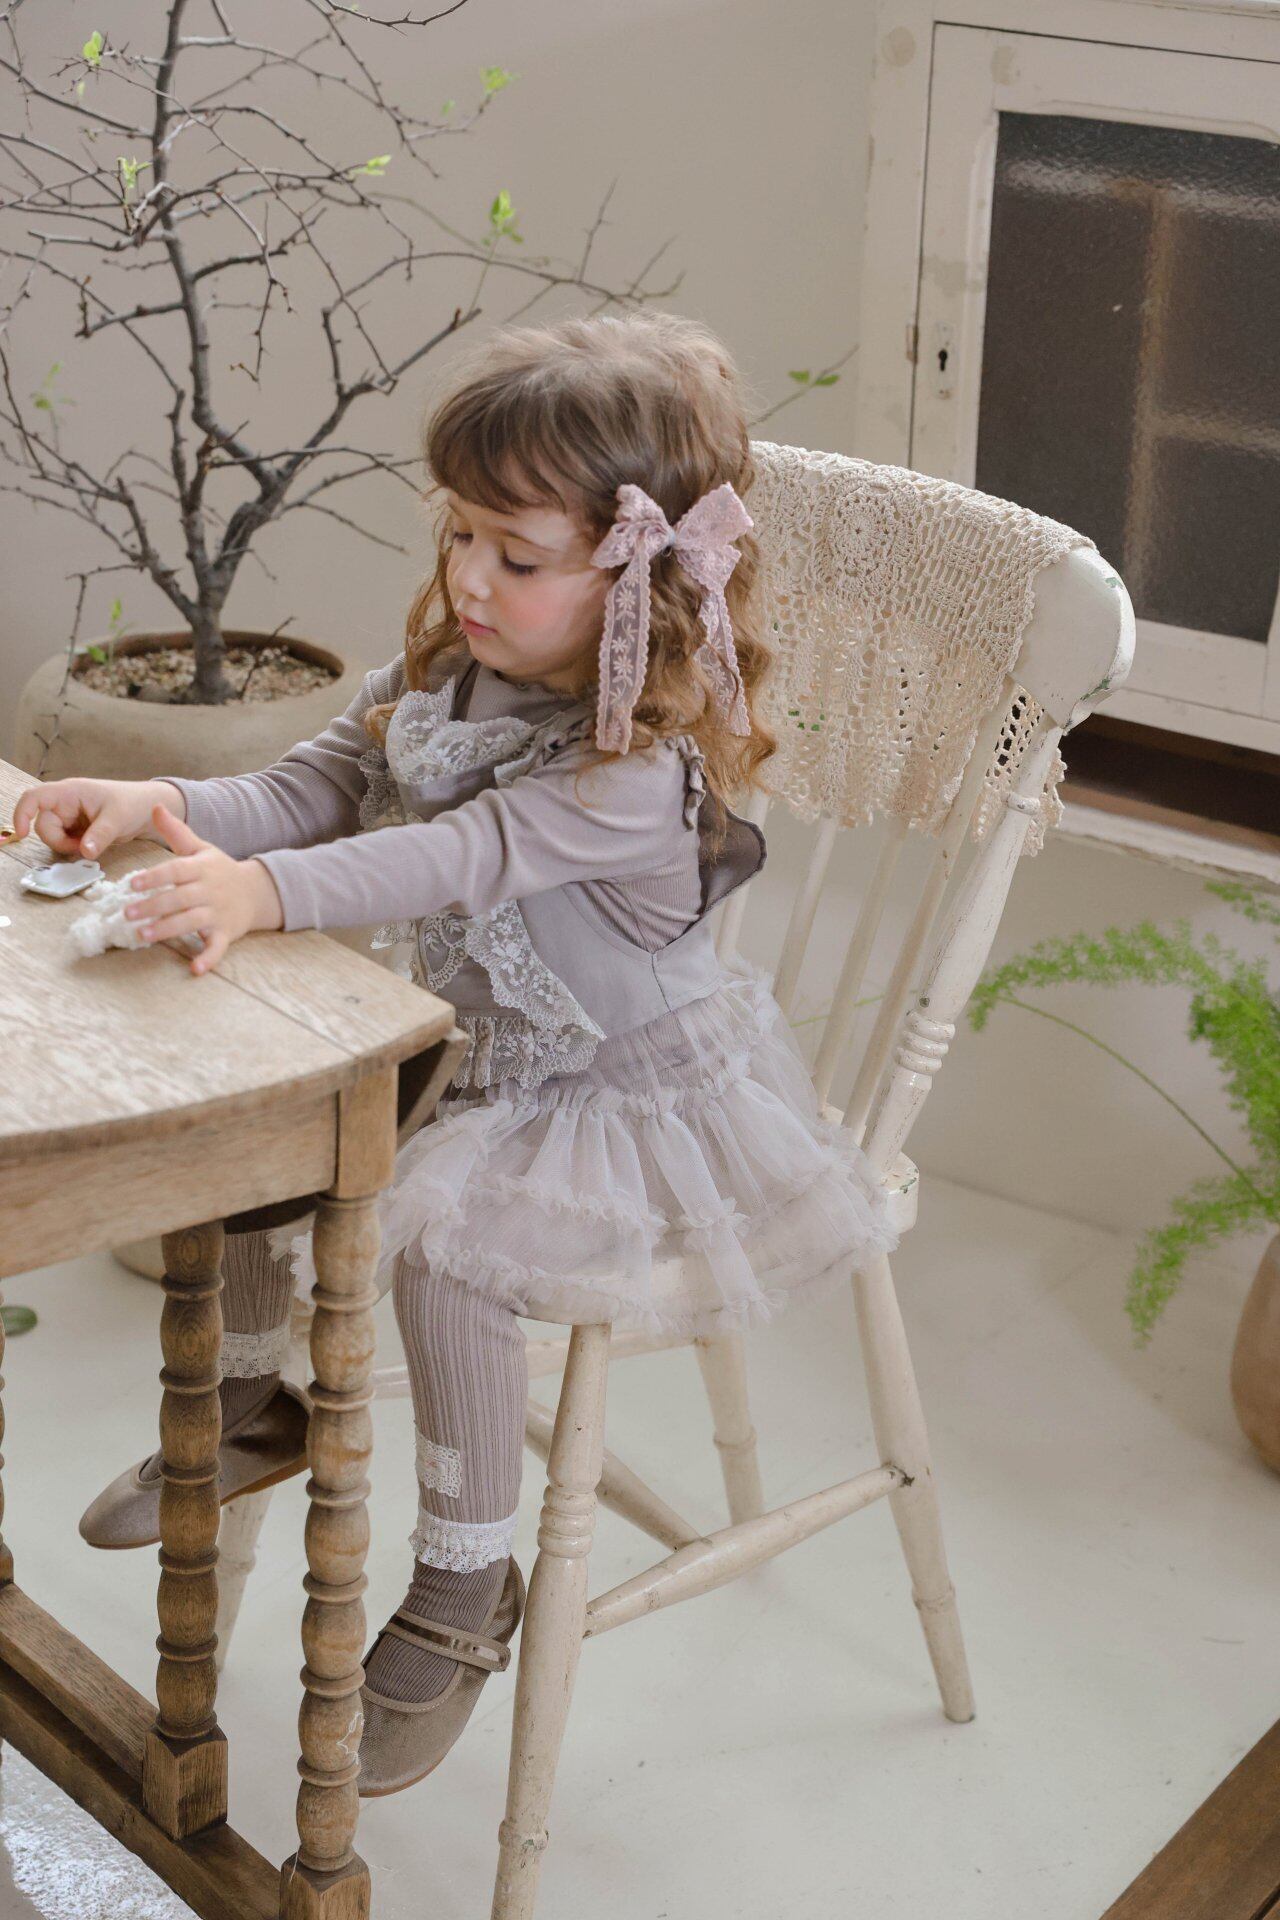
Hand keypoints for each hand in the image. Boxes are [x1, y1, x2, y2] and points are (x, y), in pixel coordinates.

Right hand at [11, 777, 185, 859]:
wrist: (148, 809)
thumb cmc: (132, 803)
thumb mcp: (118, 818)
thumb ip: (100, 835)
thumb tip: (84, 852)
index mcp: (69, 792)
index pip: (34, 797)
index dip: (22, 814)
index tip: (21, 834)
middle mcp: (64, 803)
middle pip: (43, 826)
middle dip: (59, 841)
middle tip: (83, 847)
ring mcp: (69, 817)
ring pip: (53, 837)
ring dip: (68, 847)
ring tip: (92, 844)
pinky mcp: (75, 830)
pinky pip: (65, 843)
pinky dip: (74, 849)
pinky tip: (91, 846)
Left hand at [125, 805, 283, 975]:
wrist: (257, 891)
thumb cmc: (220, 870)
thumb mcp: (201, 848)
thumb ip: (176, 832)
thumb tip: (154, 805)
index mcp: (201, 868)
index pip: (175, 871)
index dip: (154, 877)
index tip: (132, 884)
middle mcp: (209, 890)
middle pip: (179, 898)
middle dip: (153, 906)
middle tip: (127, 914)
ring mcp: (218, 913)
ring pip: (191, 921)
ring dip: (167, 930)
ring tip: (142, 935)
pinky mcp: (226, 933)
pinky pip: (217, 947)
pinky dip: (208, 958)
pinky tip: (194, 969)